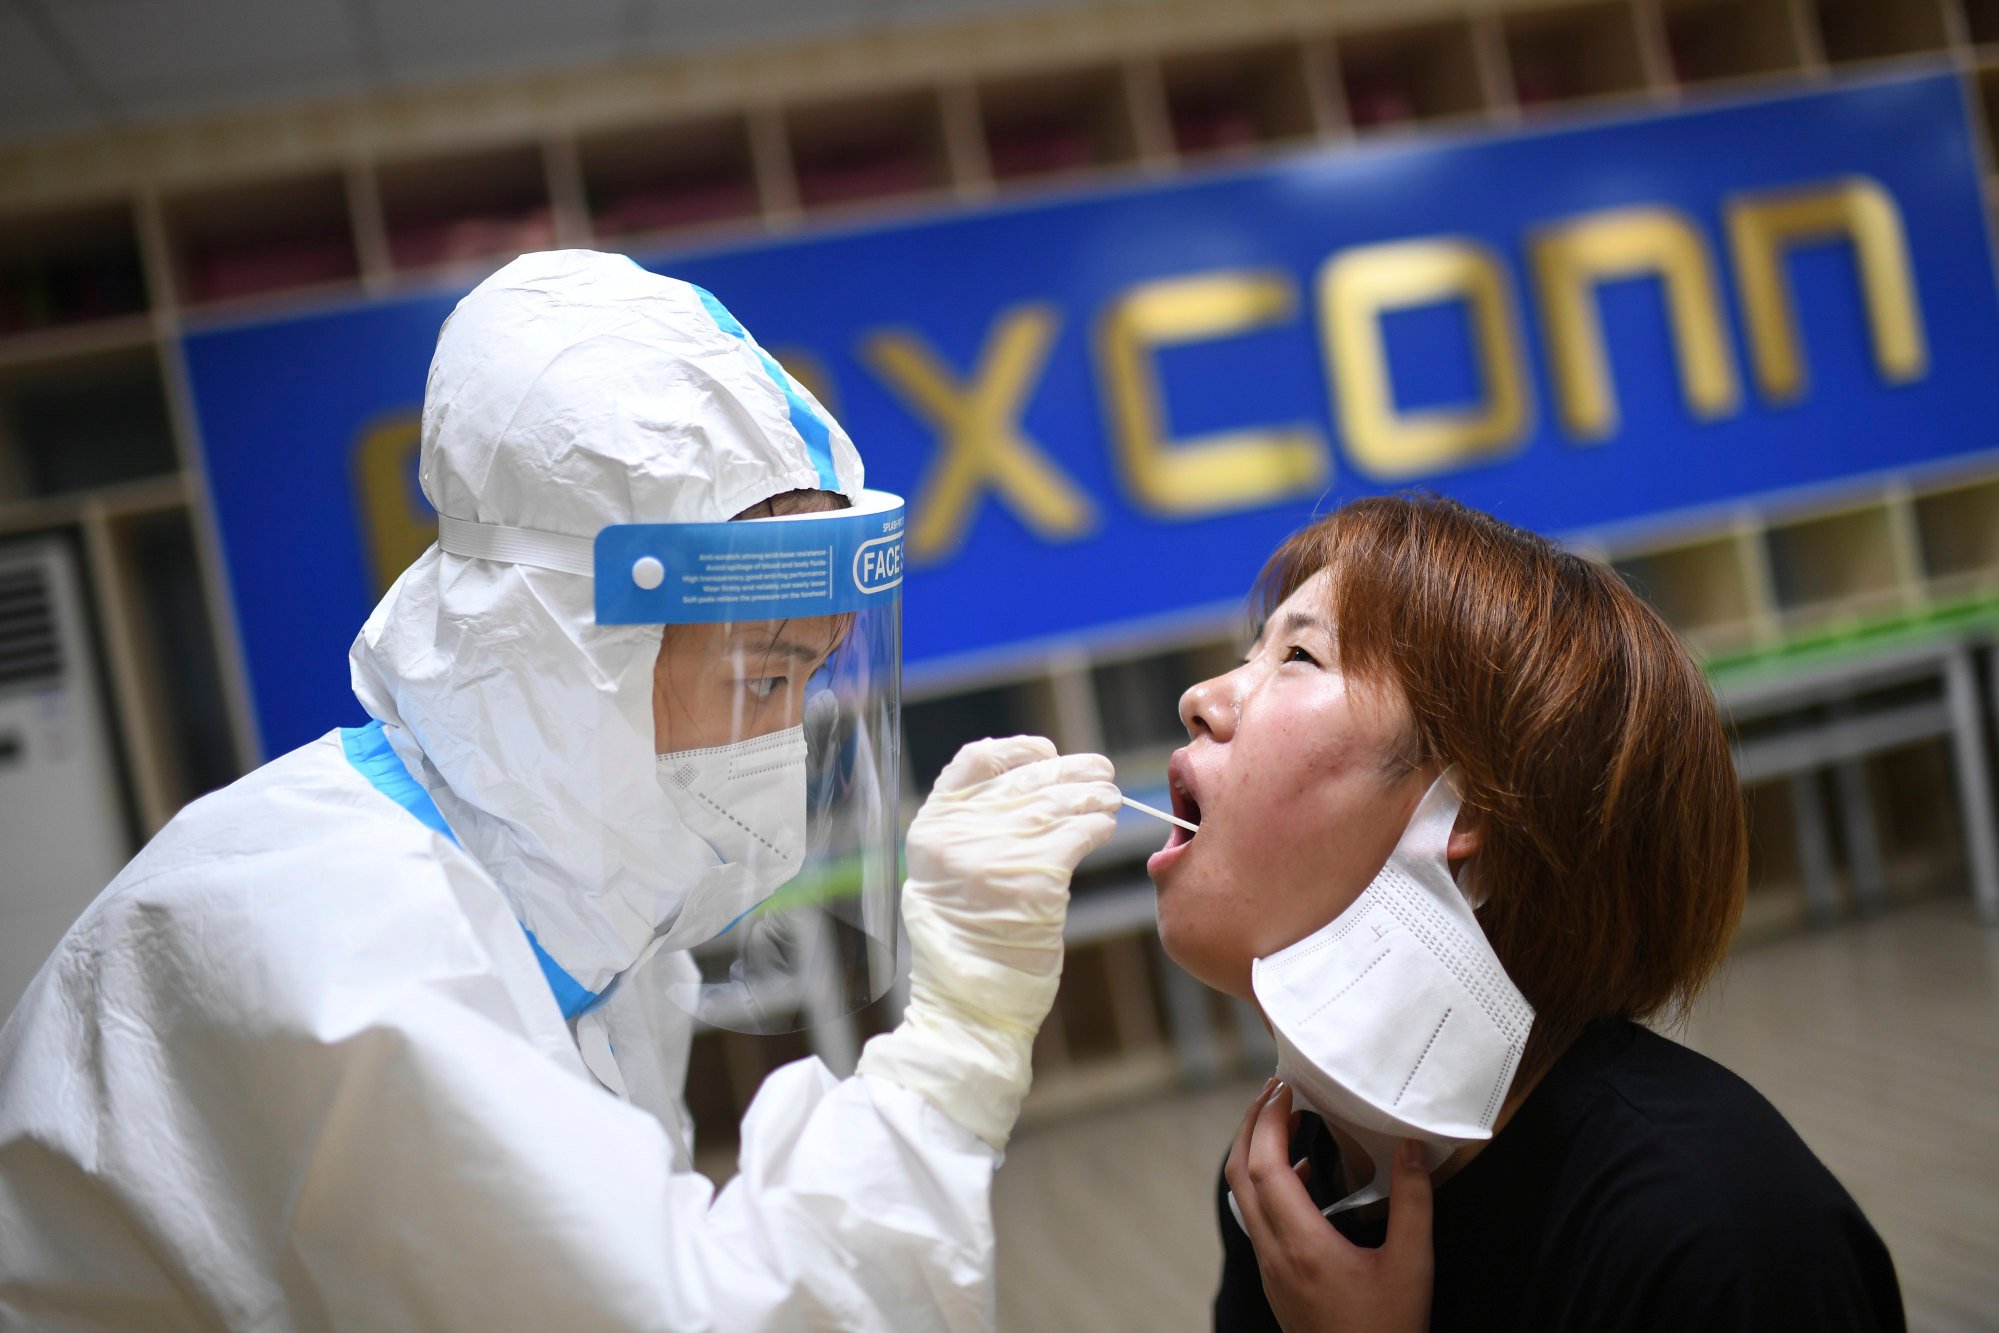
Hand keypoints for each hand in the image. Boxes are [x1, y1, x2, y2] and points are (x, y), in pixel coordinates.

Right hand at [856, 736, 1119, 1146]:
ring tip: (1110, 797)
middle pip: (1026, 779)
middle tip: (1101, 773)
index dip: (1015, 751)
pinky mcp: (1033, 881)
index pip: (973, 761)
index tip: (1046, 753)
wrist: (970, 1008)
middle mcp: (958, 836)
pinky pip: (1078, 834)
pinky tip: (1104, 827)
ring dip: (1094, 794)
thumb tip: (1033, 784)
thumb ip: (975, 829)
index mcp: (931, 828)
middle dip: (1071, 771)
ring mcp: (995, 855)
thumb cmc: (969, 944)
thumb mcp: (949, 875)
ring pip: (1059, 802)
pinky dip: (1098, 825)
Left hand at [1224, 1081, 1433, 1332]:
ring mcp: (1270, 1268)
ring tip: (1285, 1121)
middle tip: (1276, 1090)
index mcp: (1301, 1245)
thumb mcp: (1412, 1266)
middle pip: (1239, 1174)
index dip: (1268, 1120)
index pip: (1264, 1166)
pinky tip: (1303, 1175)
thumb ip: (1413, 1204)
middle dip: (1251, 1125)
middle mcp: (1274, 1253)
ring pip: (1243, 1197)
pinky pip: (1257, 1217)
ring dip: (1255, 1153)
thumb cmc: (1388, 1330)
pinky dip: (1267, 1183)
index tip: (1285, 1086)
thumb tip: (1411, 1147)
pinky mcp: (1275, 1279)